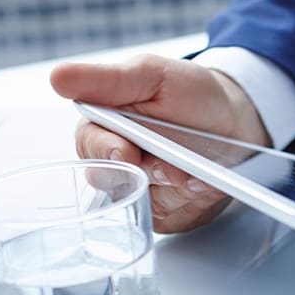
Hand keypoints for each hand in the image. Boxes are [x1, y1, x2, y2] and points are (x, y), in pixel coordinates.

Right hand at [50, 55, 270, 232]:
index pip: (89, 146)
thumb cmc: (192, 93)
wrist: (236, 119)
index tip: (126, 151)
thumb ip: (107, 79)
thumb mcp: (152, 75)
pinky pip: (170, 219)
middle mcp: (116, 163)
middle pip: (113, 184)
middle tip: (178, 167)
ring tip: (201, 172)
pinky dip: (193, 203)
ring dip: (178, 189)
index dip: (107, 151)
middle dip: (152, 173)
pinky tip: (206, 185)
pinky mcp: (163, 213)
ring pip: (145, 204)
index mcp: (103, 127)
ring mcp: (139, 191)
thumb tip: (58, 77)